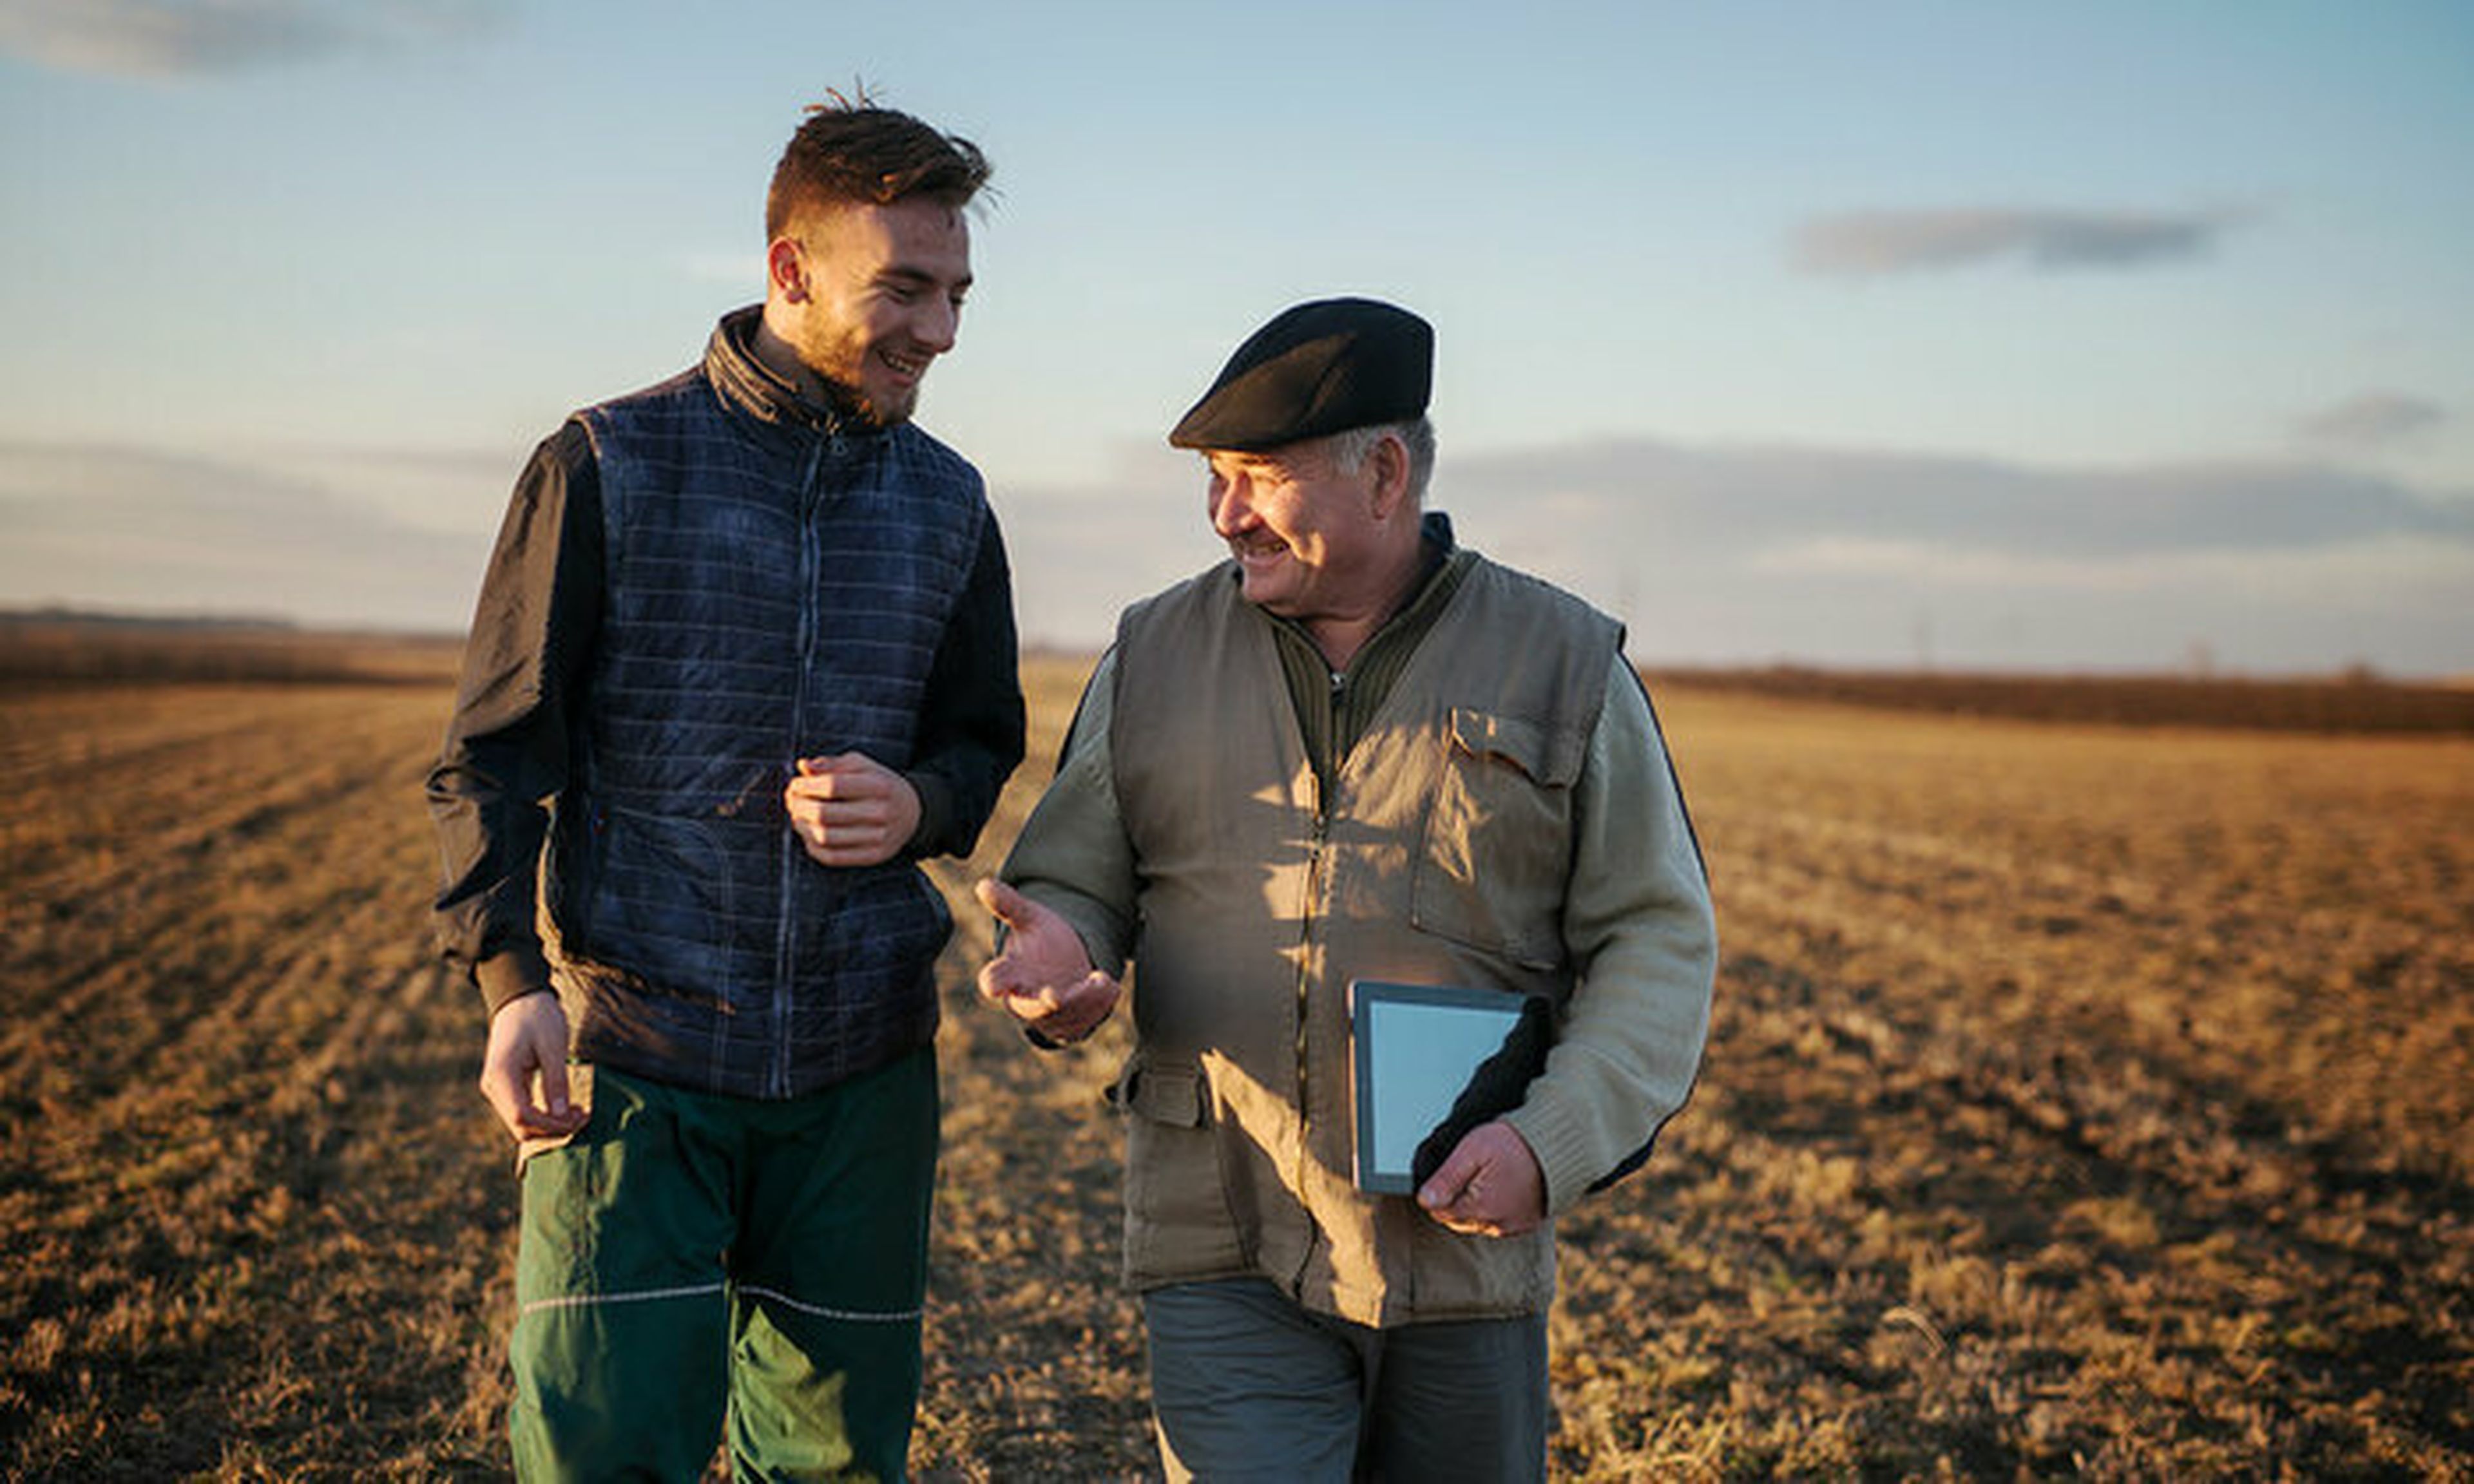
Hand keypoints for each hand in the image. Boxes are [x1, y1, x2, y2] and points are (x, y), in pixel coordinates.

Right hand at [479, 991, 586, 1142]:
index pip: (522, 1116)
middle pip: (521, 1126)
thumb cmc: (538, 1017)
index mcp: (501, 1075)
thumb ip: (556, 1080)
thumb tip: (561, 1115)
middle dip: (553, 1128)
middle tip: (584, 1117)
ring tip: (579, 1113)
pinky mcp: (507, 1088)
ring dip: (550, 1125)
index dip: (550, 1125)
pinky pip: (524, 1111)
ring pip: (522, 1123)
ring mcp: (498, 1089)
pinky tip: (567, 1109)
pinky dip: (545, 1115)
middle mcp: (494, 1087)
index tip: (578, 1119)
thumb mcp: (553, 1046)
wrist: (521, 1000)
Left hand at [784, 752, 920, 867]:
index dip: (806, 786)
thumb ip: (832, 764)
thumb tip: (803, 766)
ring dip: (802, 827)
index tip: (795, 784)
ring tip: (797, 817)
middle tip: (791, 801)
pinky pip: (833, 857)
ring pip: (825, 837)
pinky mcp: (874, 856)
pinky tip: (809, 835)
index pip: (833, 786)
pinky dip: (813, 847)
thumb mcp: (862, 766)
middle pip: (825, 814)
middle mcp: (881, 812)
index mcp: (879, 785)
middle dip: (799, 806)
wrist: (912, 813)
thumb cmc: (879, 784)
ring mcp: (879, 837)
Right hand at [975, 878, 1121, 1043]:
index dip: (993, 982)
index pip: (993, 980)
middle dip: (1041, 1004)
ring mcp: (1048, 1016)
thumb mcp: (1029, 919)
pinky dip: (1098, 1006)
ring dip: (1081, 1000)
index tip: (994, 987)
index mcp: (1008, 974)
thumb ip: (1008, 904)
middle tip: (1054, 994)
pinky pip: (1083, 1023)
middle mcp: (1024, 1000)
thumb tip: (983, 884)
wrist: (1067, 962)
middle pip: (1027, 1009)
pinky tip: (1110, 987)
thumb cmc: (1040, 940)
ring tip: (1101, 980)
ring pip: (1061, 1016)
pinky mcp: (1070, 1025)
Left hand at [1416, 1121, 1545, 1236]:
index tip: (1452, 1170)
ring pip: (1478, 1221)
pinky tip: (1501, 1184)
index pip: (1440, 1212)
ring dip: (1475, 1203)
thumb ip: (1446, 1178)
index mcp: (1481, 1209)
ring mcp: (1514, 1226)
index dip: (1439, 1191)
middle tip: (1471, 1168)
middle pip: (1458, 1219)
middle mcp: (1497, 1225)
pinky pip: (1499, 1221)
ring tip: (1489, 1174)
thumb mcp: (1473, 1151)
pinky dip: (1495, 1206)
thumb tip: (1424, 1200)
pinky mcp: (1527, 1224)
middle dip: (1456, 1198)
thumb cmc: (1516, 1143)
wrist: (1559, 1143)